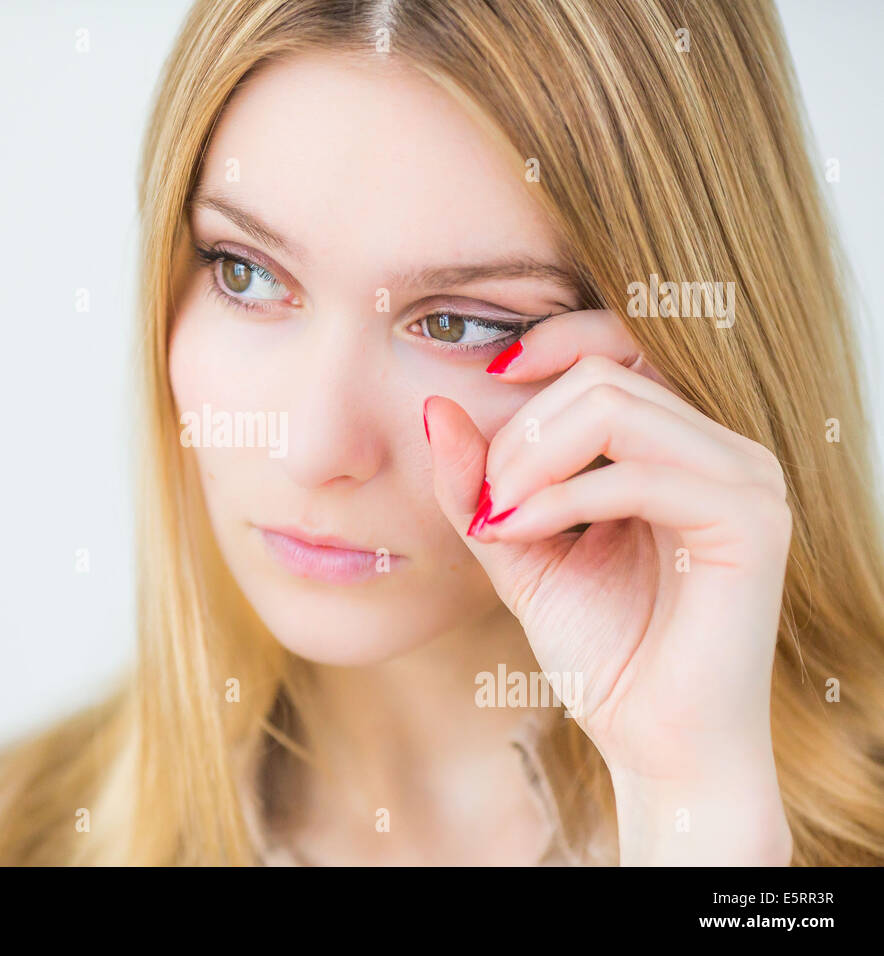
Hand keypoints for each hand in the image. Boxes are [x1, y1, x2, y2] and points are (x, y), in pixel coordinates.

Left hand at [425, 309, 793, 863]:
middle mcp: (722, 449)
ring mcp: (745, 478)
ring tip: (498, 519)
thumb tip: (435, 407)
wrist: (656, 745)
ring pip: (616, 406)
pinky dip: (561, 497)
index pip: (618, 346)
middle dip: (518, 431)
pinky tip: (519, 532)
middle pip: (602, 372)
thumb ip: (479, 483)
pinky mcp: (749, 521)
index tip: (483, 380)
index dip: (548, 342)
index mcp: (679, 446)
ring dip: (531, 459)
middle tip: (484, 501)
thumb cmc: (603, 650)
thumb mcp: (521, 548)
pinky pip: (637, 473)